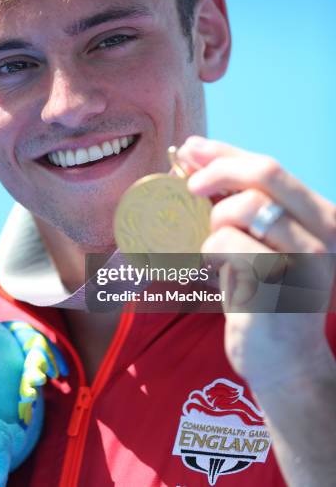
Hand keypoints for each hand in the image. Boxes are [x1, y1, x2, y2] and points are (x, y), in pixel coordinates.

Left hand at [177, 136, 335, 390]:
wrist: (286, 364)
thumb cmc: (266, 298)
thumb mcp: (261, 244)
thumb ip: (239, 205)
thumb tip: (195, 157)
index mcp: (321, 217)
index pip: (270, 166)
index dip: (227, 151)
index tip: (193, 147)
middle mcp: (323, 232)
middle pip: (266, 171)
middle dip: (219, 168)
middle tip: (190, 184)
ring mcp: (306, 257)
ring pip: (244, 206)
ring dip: (215, 220)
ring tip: (217, 246)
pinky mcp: (280, 282)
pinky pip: (226, 243)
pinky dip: (210, 250)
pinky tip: (219, 269)